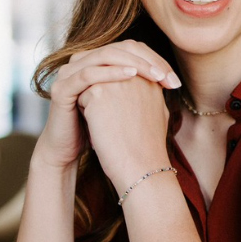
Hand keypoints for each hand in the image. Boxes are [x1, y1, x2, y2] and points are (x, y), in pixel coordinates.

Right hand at [34, 41, 179, 170]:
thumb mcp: (124, 103)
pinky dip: (112, 72)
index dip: (155, 60)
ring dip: (134, 63)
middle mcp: (81, 61)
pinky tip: (131, 76)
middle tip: (168, 77)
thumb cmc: (101, 130)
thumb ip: (141, 86)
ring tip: (155, 75)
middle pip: (119, 48)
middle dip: (148, 61)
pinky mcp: (62, 88)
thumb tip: (171, 78)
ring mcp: (69, 73)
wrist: (70, 152)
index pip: (130, 49)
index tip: (175, 81)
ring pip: (105, 56)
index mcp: (96, 61)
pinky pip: (88, 74)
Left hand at [78, 74, 171, 195]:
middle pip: (105, 80)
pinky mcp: (99, 91)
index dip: (118, 101)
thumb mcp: (158, 113)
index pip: (122, 78)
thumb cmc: (148, 147)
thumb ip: (148, 95)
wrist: (141, 167)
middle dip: (105, 99)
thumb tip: (139, 89)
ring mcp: (117, 80)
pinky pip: (81, 97)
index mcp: (150, 79)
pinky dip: (86, 115)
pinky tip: (100, 129)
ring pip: (91, 87)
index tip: (125, 120)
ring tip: (111, 126)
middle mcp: (135, 74)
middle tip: (118, 125)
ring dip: (94, 105)